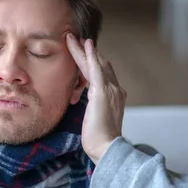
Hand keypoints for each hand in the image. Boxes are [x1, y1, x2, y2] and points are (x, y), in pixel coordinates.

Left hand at [66, 34, 126, 164]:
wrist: (106, 148)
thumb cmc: (100, 139)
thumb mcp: (96, 118)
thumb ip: (94, 106)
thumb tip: (88, 103)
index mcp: (115, 95)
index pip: (103, 72)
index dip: (93, 60)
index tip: (84, 51)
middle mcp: (115, 89)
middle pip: (100, 64)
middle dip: (87, 51)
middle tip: (75, 39)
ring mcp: (110, 89)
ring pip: (95, 63)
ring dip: (83, 50)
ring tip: (72, 38)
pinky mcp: (102, 92)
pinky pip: (96, 69)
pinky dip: (90, 55)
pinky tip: (85, 44)